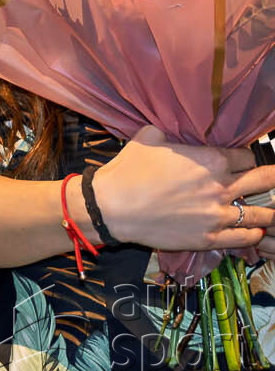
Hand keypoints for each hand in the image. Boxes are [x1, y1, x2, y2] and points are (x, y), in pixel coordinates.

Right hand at [93, 127, 274, 252]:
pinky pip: (244, 238)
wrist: (112, 206)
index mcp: (210, 160)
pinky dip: (254, 234)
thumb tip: (171, 132)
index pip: (246, 156)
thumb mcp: (146, 138)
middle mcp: (221, 187)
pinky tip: (255, 231)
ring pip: (261, 214)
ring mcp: (217, 215)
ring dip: (268, 211)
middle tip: (271, 178)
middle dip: (271, 177)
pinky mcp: (209, 238)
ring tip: (270, 211)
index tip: (244, 161)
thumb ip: (168, 133)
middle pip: (264, 181)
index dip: (246, 157)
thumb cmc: (127, 170)